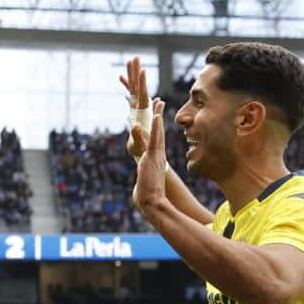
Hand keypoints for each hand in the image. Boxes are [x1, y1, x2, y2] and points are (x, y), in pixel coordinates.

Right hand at [119, 57, 160, 160]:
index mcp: (145, 115)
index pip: (143, 95)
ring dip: (132, 76)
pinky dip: (127, 88)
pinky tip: (123, 81)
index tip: (141, 69)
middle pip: (140, 88)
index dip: (141, 83)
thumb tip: (134, 125)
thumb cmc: (144, 154)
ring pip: (135, 89)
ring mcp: (140, 111)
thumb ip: (137, 136)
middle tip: (134, 57)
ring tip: (130, 62)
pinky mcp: (136, 113)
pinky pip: (130, 97)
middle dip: (137, 73)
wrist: (148, 160)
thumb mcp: (139, 146)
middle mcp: (144, 110)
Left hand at [132, 103, 167, 217]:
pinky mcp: (153, 157)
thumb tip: (144, 185)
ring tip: (158, 103)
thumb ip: (145, 179)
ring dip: (158, 117)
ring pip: (158, 132)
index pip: (157, 139)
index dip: (157, 127)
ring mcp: (156, 155)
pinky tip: (156, 117)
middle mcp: (158, 155)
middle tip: (160, 101)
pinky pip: (155, 139)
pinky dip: (156, 128)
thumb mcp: (145, 181)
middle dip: (159, 116)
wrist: (150, 201)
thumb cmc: (147, 194)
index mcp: (156, 158)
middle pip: (159, 131)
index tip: (157, 116)